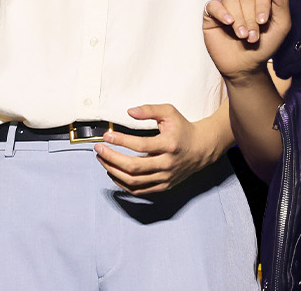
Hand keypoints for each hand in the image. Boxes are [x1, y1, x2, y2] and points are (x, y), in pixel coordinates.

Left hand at [96, 104, 218, 194]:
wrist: (201, 148)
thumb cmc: (183, 128)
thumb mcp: (169, 113)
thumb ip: (149, 110)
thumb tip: (129, 112)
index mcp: (169, 144)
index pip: (140, 145)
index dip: (121, 141)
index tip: (107, 136)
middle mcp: (167, 163)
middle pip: (134, 167)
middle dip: (112, 158)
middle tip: (99, 149)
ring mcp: (165, 177)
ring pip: (134, 181)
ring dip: (114, 171)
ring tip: (102, 160)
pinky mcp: (163, 185)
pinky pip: (139, 190)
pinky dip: (123, 184)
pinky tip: (113, 173)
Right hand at [203, 0, 291, 80]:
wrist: (246, 66)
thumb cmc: (264, 46)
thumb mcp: (281, 26)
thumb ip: (282, 4)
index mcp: (260, 1)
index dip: (263, 4)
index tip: (263, 22)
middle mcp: (243, 0)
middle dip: (250, 19)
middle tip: (252, 37)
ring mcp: (227, 7)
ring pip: (231, 1)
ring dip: (238, 20)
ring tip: (242, 36)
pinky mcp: (211, 16)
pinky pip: (213, 5)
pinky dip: (221, 12)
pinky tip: (228, 22)